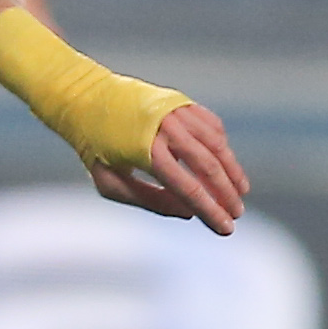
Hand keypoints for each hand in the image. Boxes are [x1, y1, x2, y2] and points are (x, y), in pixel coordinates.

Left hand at [85, 100, 249, 234]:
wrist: (87, 100)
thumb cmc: (96, 148)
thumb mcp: (110, 182)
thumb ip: (148, 200)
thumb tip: (188, 212)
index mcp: (144, 150)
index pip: (186, 187)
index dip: (209, 210)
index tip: (226, 228)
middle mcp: (165, 128)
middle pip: (207, 166)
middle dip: (226, 194)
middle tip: (237, 214)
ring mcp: (177, 112)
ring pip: (216, 145)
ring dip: (232, 171)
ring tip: (240, 193)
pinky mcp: (184, 103)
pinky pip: (211, 127)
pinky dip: (222, 148)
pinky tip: (226, 166)